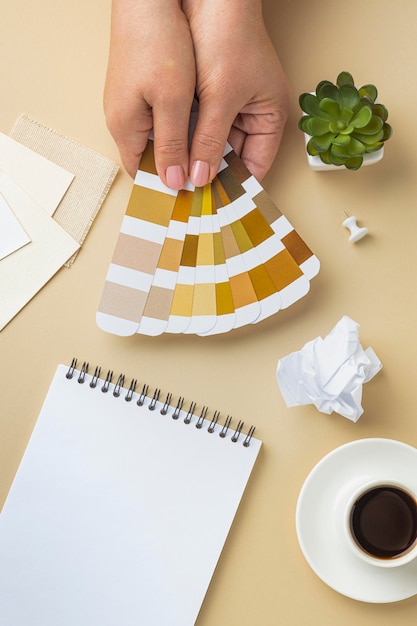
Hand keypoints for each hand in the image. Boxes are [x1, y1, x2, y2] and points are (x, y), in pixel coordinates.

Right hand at [104, 0, 195, 188]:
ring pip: (161, 138)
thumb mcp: (171, 100)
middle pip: (154, 158)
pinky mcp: (141, 87)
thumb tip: (174, 181)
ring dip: (184, 146)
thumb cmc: (156, 42)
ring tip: (212, 154)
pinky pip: (162, 117)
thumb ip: (173, 143)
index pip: (144, 175)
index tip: (196, 197)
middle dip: (181, 168)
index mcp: (125, 128)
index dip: (168, 188)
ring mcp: (130, 102)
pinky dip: (182, 125)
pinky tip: (202, 123)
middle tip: (212, 175)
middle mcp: (123, 119)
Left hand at [183, 0, 290, 184]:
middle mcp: (251, 116)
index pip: (253, 168)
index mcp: (269, 118)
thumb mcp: (221, 96)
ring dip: (194, 158)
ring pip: (211, 145)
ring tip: (176, 180)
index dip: (234, 188)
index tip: (210, 208)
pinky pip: (198, 128)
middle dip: (209, 175)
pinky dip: (186, 139)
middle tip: (186, 197)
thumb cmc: (229, 36)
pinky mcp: (209, 98)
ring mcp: (229, 107)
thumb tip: (199, 177)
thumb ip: (209, 141)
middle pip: (230, 159)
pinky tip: (171, 154)